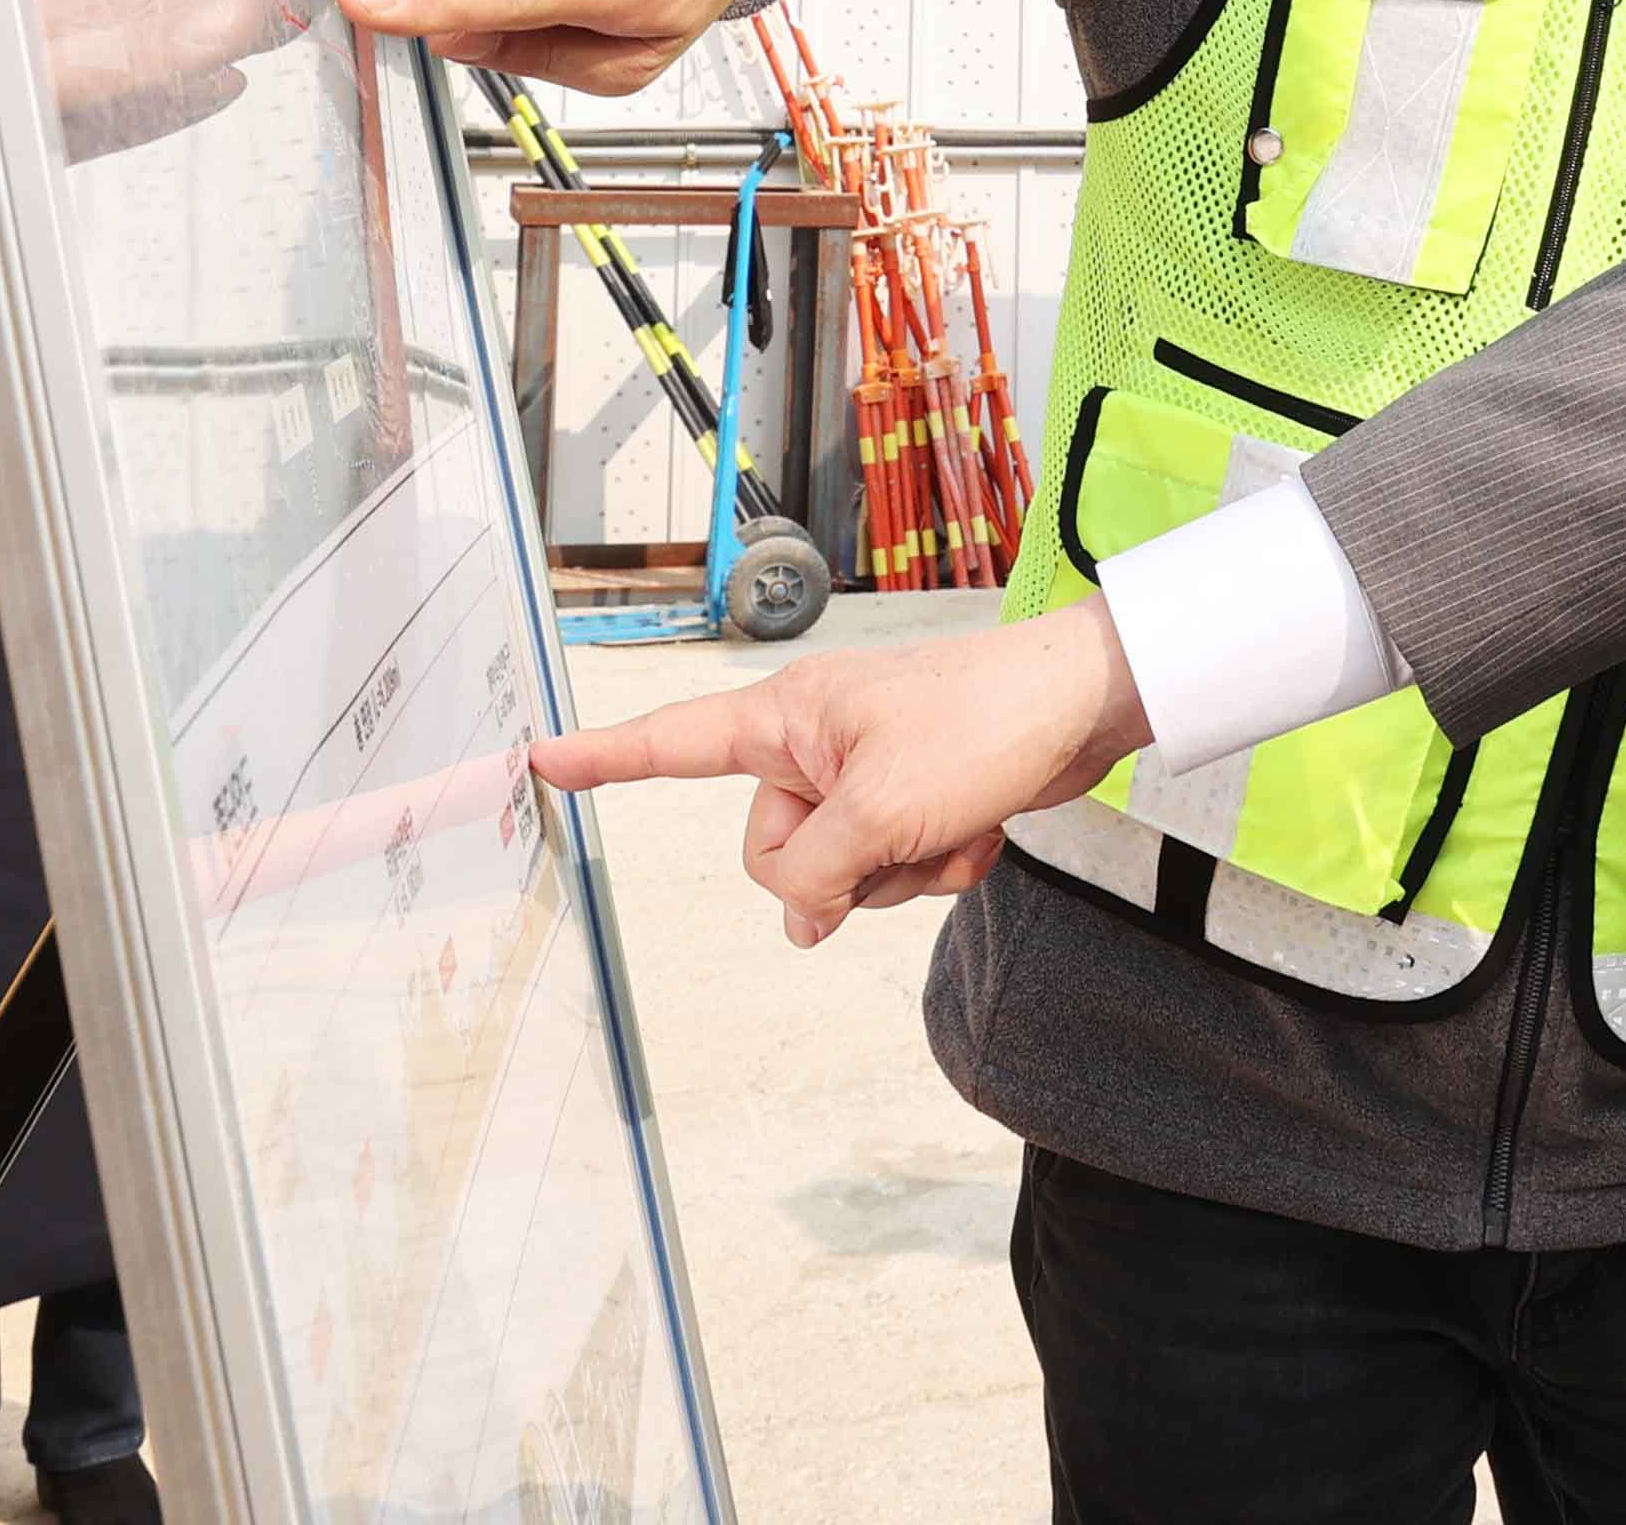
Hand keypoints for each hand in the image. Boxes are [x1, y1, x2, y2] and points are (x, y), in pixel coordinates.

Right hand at [529, 601, 1147, 946]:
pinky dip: (939, 866)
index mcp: (788, 718)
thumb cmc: (985, 723)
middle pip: (776, 853)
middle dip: (843, 867)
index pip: (673, 746)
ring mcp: (867, 775)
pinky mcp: (916, 799)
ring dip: (904, 872)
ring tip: (954, 823)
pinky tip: (981, 833)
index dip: (605, 760)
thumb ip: (817, 875)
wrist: (1086, 706)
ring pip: (842, 872)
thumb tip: (801, 920)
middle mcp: (815, 744)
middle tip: (903, 827)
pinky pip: (896, 868)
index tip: (539, 760)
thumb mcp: (883, 812)